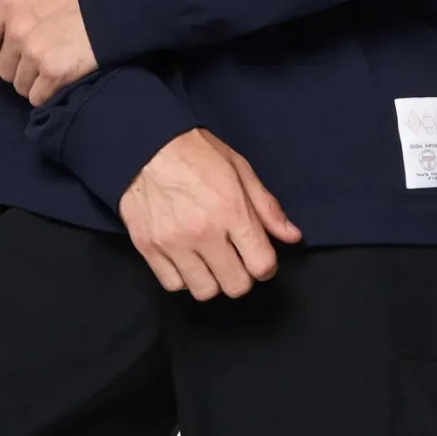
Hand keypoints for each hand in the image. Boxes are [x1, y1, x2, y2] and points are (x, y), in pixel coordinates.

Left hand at [0, 0, 95, 103]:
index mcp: (10, 4)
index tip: (12, 44)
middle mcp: (17, 31)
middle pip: (3, 68)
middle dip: (20, 66)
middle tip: (44, 55)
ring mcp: (36, 54)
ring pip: (21, 85)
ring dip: (36, 81)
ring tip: (57, 65)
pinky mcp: (58, 72)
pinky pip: (40, 96)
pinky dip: (50, 92)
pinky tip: (65, 77)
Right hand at [120, 129, 301, 299]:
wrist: (144, 143)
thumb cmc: (194, 152)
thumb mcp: (239, 169)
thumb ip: (266, 207)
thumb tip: (292, 236)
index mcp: (231, 210)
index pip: (261, 265)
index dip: (266, 267)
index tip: (259, 259)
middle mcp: (203, 231)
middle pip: (236, 286)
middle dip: (241, 276)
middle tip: (235, 260)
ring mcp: (173, 242)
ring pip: (204, 291)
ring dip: (212, 280)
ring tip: (209, 260)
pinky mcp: (148, 247)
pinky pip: (173, 284)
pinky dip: (183, 278)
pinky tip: (186, 259)